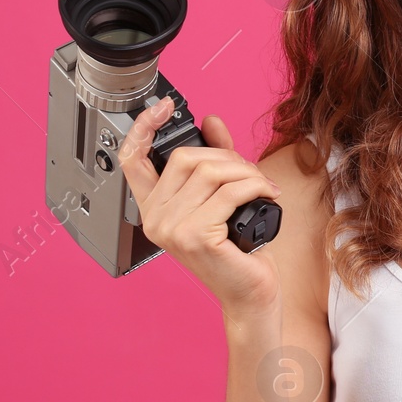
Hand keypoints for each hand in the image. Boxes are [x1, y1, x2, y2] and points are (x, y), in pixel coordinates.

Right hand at [118, 97, 282, 312]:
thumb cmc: (236, 252)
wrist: (249, 294)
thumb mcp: (222, 199)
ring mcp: (172, 229)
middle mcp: (155, 219)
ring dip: (246, 172)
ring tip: (262, 185)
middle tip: (251, 174)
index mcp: (154, 208)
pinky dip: (256, 186)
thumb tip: (212, 122)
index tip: (163, 107)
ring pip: (211, 172)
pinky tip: (269, 195)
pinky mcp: (196, 237)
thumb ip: (215, 159)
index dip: (143, 127)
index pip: (132, 159)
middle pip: (185, 158)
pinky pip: (230, 192)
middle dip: (226, 157)